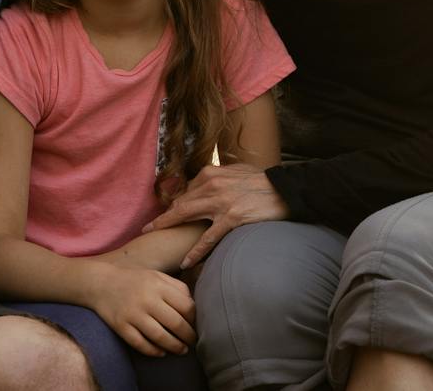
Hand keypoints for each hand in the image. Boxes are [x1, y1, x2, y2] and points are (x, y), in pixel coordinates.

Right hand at [87, 263, 196, 356]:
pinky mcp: (121, 326)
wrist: (100, 283)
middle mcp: (147, 299)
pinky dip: (153, 351)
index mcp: (158, 285)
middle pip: (176, 323)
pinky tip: (161, 352)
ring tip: (182, 350)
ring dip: (174, 347)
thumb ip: (176, 287)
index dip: (195, 319)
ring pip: (160, 337)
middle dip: (188, 336)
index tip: (197, 326)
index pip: (186, 306)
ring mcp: (133, 314)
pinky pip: (141, 344)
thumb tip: (194, 306)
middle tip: (193, 342)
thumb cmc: (134, 280)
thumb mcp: (156, 276)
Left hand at [143, 163, 288, 268]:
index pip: (186, 191)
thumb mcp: (237, 170)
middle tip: (147, 228)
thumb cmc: (262, 181)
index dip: (175, 205)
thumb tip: (207, 179)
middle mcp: (211, 185)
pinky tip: (185, 262)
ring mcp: (220, 203)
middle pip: (179, 204)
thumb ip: (220, 174)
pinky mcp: (231, 219)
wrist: (285, 189)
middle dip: (162, 217)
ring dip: (167, 228)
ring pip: (186, 217)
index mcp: (211, 173)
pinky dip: (194, 251)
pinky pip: (207, 238)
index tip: (167, 216)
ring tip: (154, 239)